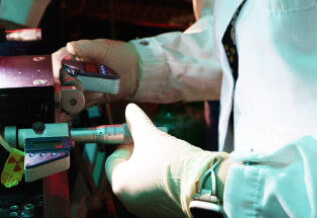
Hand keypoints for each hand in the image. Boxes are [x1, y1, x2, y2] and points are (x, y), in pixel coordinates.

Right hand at [52, 38, 139, 105]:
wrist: (135, 71)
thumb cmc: (117, 53)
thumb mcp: (101, 48)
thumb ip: (85, 47)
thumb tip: (70, 45)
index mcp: (73, 56)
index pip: (56, 62)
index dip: (52, 69)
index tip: (55, 75)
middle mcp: (73, 72)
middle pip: (57, 81)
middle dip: (55, 89)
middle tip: (56, 93)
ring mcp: (80, 87)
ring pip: (65, 95)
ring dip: (62, 101)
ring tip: (62, 105)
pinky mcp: (89, 99)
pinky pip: (77, 106)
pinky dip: (73, 109)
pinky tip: (70, 111)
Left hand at [105, 103, 227, 217]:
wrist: (202, 185)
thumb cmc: (170, 161)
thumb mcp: (150, 135)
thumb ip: (135, 121)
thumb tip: (130, 109)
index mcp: (120, 184)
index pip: (113, 159)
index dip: (126, 145)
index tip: (140, 139)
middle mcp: (129, 202)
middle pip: (128, 171)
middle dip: (139, 156)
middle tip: (153, 146)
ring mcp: (146, 210)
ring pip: (142, 182)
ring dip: (150, 168)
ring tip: (166, 159)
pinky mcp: (162, 213)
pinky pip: (155, 194)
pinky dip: (161, 182)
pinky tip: (174, 173)